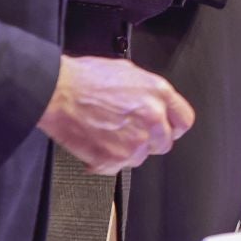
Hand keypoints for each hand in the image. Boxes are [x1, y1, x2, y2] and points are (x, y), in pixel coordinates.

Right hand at [36, 54, 195, 175]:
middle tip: (129, 135)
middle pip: (164, 143)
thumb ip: (147, 92)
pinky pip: (117, 168)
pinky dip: (105, 162)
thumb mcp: (127, 73)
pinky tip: (96, 146)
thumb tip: (153, 102)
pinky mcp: (114, 157)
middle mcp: (152, 117)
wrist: (57, 92)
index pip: (184, 120)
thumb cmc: (84, 78)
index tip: (166, 131)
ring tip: (108, 137)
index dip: (173, 127)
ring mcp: (135, 139)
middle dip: (148, 142)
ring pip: (140, 158)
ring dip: (126, 152)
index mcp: (158, 93)